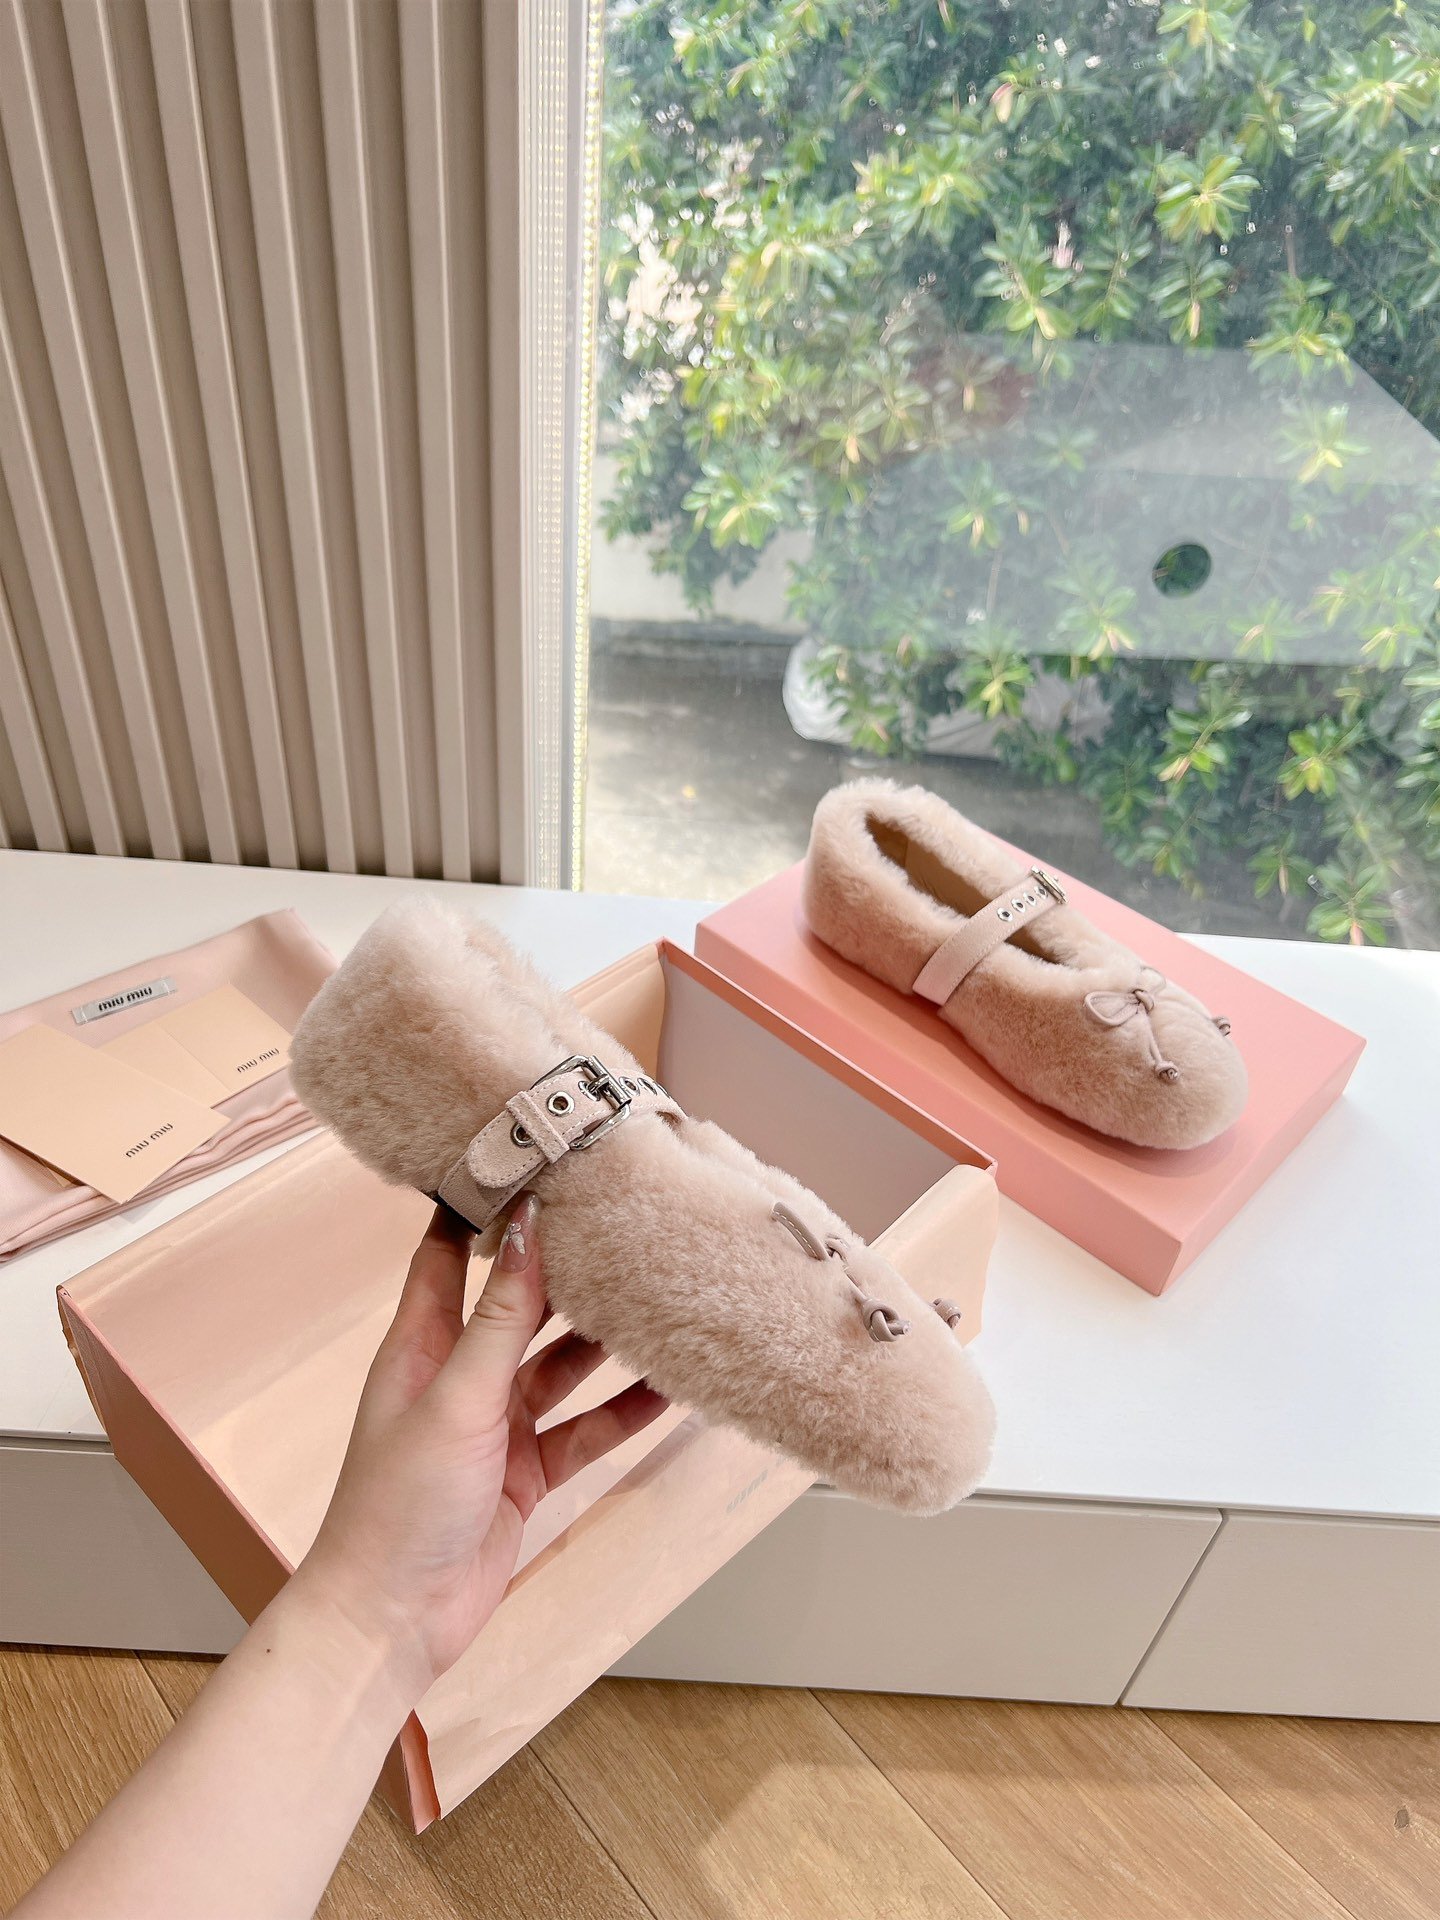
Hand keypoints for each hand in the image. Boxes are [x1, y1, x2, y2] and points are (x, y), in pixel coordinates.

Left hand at [294, 1193, 666, 1705]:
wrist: (390, 1623)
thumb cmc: (396, 1507)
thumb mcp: (456, 1399)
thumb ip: (499, 1317)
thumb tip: (527, 1228)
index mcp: (421, 1346)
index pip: (448, 1255)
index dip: (481, 1209)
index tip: (524, 1160)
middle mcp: (458, 1378)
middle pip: (520, 1307)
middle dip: (567, 1273)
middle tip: (624, 1229)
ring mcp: (494, 1427)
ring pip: (562, 1369)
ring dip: (606, 1345)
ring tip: (663, 1304)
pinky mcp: (524, 1473)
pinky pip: (584, 1431)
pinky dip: (623, 1413)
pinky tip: (669, 1392)